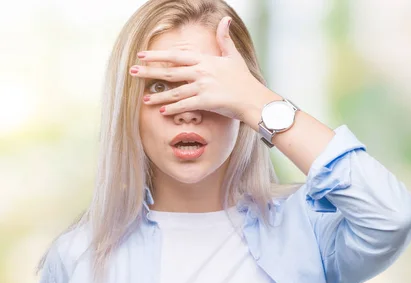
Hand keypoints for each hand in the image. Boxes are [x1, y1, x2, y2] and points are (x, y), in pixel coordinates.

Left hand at [129, 16, 272, 122]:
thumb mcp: (233, 56)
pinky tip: (162, 111)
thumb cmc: (243, 79)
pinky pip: (185, 105)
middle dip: (149, 72)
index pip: (176, 56)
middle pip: (170, 71)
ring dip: (159, 95)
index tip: (142, 56)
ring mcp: (203, 87)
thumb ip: (225, 38)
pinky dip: (173, 108)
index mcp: (205, 60)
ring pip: (175, 91)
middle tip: (132, 72)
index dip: (158, 55)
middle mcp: (201, 72)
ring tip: (145, 99)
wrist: (254, 99)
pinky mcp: (207, 102)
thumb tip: (225, 19)